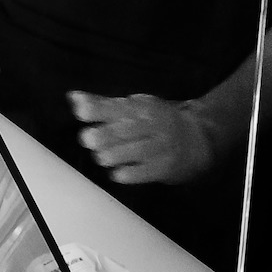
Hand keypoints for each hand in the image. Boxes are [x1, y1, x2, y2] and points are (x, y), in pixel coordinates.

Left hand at [69, 91, 221, 186]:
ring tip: (101, 157)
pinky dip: (127, 174)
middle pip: (126, 130)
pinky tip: (117, 173)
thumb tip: (72, 97)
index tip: (80, 112)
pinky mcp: (166, 168)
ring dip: (112, 155)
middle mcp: (154, 125)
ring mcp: (161, 147)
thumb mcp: (134, 108)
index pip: (119, 107)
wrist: (198, 140)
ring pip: (134, 152)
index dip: (98, 109)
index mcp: (143, 107)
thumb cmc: (155, 122)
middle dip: (103, 135)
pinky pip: (144, 173)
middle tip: (86, 139)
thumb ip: (102, 104)